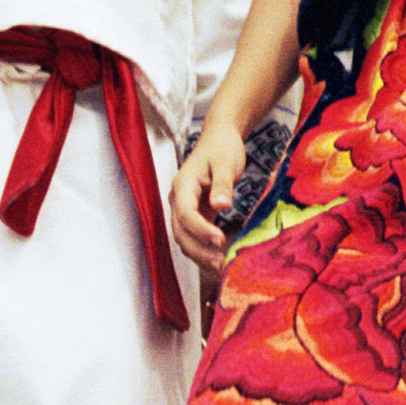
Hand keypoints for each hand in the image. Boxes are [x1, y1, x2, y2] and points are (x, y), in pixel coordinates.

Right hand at [168, 112, 248, 269]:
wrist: (219, 138)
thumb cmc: (222, 147)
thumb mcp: (226, 163)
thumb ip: (223, 184)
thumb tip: (220, 206)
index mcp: (183, 185)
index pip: (185, 213)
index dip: (200, 230)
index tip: (220, 240)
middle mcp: (179, 199)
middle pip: (181, 231)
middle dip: (198, 249)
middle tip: (220, 263)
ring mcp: (185, 207)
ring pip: (184, 237)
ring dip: (199, 254)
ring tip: (220, 267)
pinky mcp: (195, 213)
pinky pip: (194, 235)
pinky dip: (203, 249)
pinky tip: (218, 259)